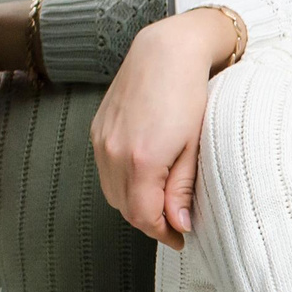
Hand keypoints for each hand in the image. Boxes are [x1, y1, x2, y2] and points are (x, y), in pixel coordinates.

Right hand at [93, 6, 235, 250]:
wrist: (165, 52)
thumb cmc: (189, 95)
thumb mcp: (194, 147)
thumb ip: (182, 189)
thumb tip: (179, 225)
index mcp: (140, 160)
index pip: (143, 216)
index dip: (163, 233)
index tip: (182, 239)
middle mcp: (112, 153)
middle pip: (124, 208)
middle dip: (149, 222)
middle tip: (176, 225)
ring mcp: (100, 141)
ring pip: (112, 191)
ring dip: (134, 204)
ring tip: (162, 204)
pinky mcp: (97, 130)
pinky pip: (105, 171)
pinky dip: (122, 184)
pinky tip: (145, 180)